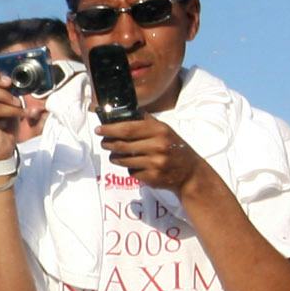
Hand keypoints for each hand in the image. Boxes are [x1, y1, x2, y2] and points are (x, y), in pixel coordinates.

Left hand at [94, 116, 209, 196]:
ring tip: (115, 155)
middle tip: (103, 143)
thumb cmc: (174, 147)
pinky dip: (130, 169)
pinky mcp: (153, 177)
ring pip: (124, 160)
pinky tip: (135, 166)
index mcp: (159, 130)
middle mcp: (158, 146)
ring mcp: (155, 163)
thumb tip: (123, 112)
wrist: (189, 172)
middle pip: (122, 145)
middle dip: (108, 144)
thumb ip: (145, 121)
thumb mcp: (164, 130)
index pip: (128, 129)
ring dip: (115, 158)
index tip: (99, 129)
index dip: (110, 129)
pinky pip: (132, 173)